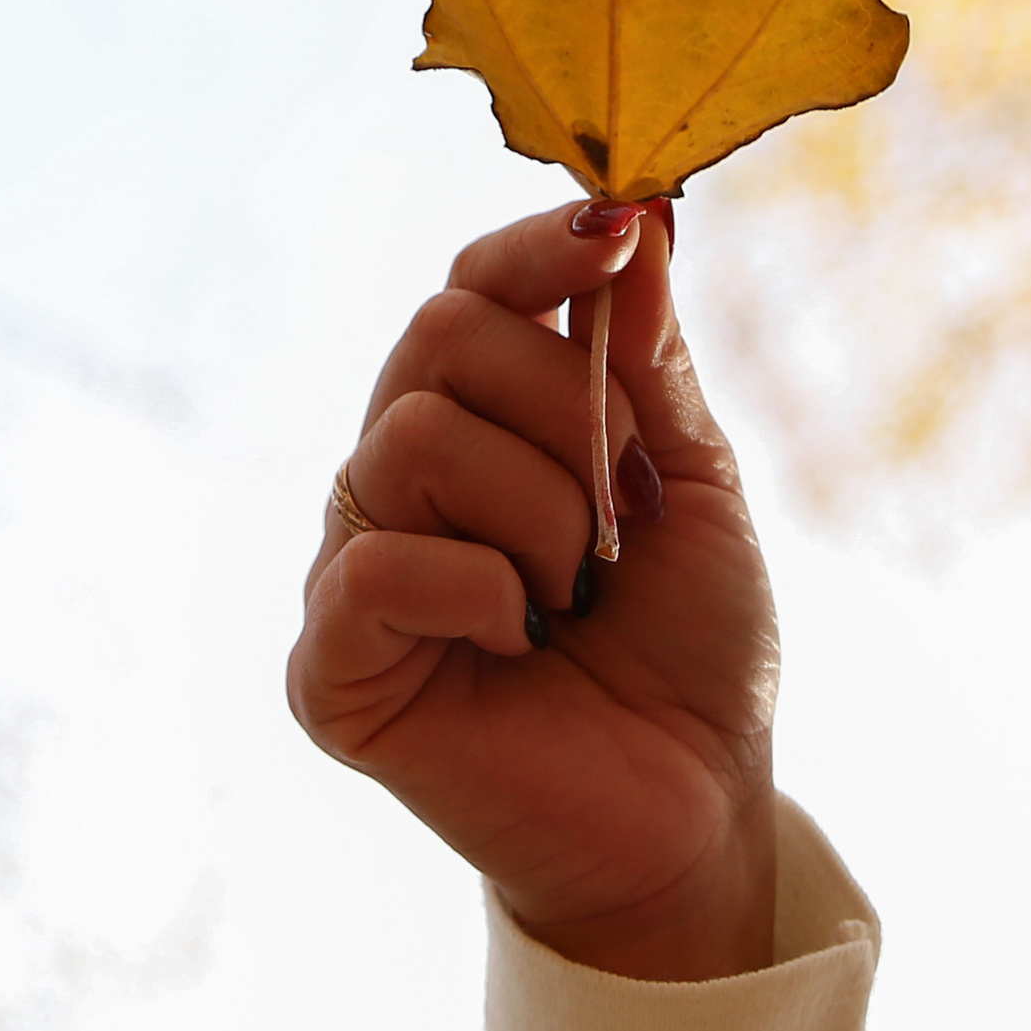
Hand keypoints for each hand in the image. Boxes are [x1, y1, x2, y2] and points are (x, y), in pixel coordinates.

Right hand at [287, 199, 778, 979]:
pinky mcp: (330, 664)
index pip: (470, 282)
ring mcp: (357, 559)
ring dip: (538, 515)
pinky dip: (474, 590)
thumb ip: (652, 361)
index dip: (534, 245)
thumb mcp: (699, 481)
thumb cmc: (689, 643)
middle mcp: (401, 467)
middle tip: (620, 507)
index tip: (613, 233)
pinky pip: (374, 563)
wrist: (693, 809)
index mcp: (482, 413)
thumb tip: (632, 221)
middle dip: (563, 405)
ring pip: (414, 438)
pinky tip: (515, 641)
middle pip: (438, 333)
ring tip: (573, 593)